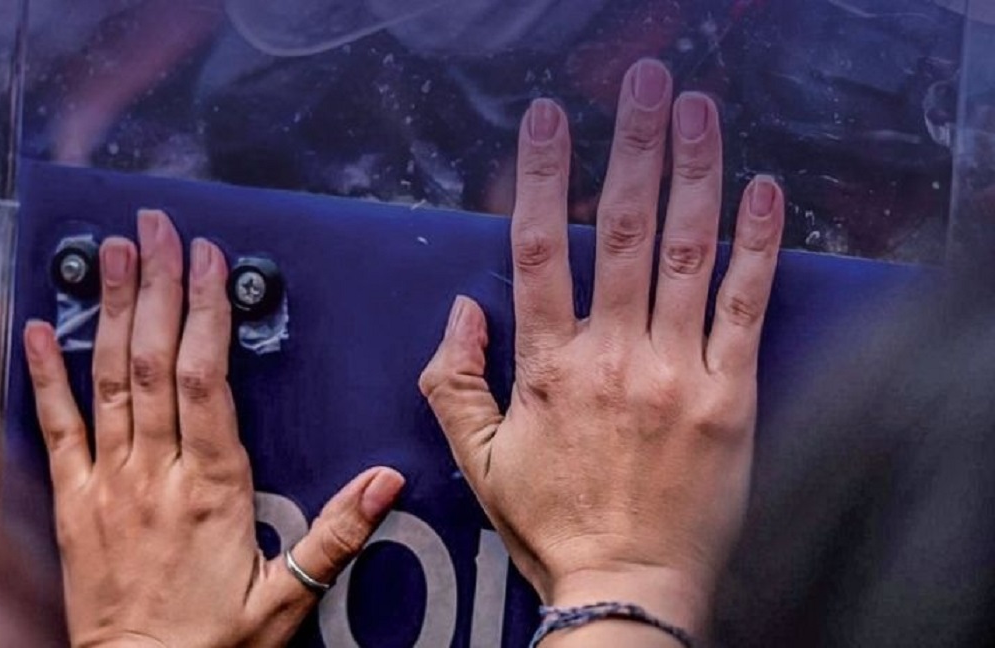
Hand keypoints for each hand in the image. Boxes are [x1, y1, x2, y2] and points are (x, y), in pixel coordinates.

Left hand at [24, 210, 404, 647]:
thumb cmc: (210, 643)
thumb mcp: (286, 598)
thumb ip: (335, 536)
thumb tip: (386, 482)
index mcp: (213, 488)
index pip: (207, 382)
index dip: (206, 314)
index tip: (210, 263)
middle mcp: (156, 473)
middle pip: (155, 362)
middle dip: (157, 287)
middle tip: (158, 229)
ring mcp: (109, 482)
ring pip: (110, 379)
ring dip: (111, 310)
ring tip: (112, 252)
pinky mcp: (74, 500)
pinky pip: (57, 427)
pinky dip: (46, 375)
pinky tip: (38, 328)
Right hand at [420, 59, 783, 636]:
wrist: (628, 588)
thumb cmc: (554, 526)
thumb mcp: (479, 460)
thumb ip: (455, 380)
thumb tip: (462, 307)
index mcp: (549, 367)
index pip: (541, 250)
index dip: (542, 178)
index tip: (547, 122)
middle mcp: (613, 356)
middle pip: (623, 230)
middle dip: (631, 145)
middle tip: (641, 82)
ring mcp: (677, 372)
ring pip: (687, 253)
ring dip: (694, 172)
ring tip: (697, 110)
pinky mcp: (732, 397)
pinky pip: (745, 307)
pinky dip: (757, 245)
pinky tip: (762, 192)